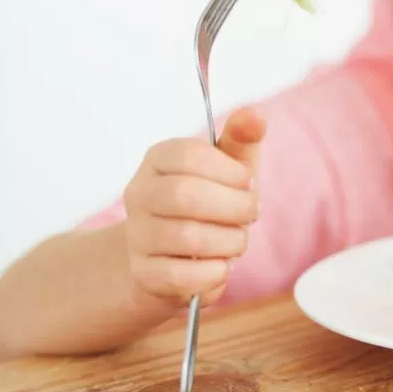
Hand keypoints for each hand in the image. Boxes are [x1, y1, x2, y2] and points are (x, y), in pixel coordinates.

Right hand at [121, 107, 265, 306]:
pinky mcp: (144, 273)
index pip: (190, 155)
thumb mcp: (229, 166)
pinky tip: (220, 265)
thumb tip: (255, 115)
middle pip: (186, 196)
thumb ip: (242, 138)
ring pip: (189, 238)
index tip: (247, 183)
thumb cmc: (209, 202)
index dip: (231, 172)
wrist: (173, 255)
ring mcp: (137, 235)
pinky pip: (183, 276)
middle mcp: (139, 194)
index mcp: (158, 159)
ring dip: (230, 242)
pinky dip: (214, 273)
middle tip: (250, 214)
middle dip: (235, 207)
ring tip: (236, 240)